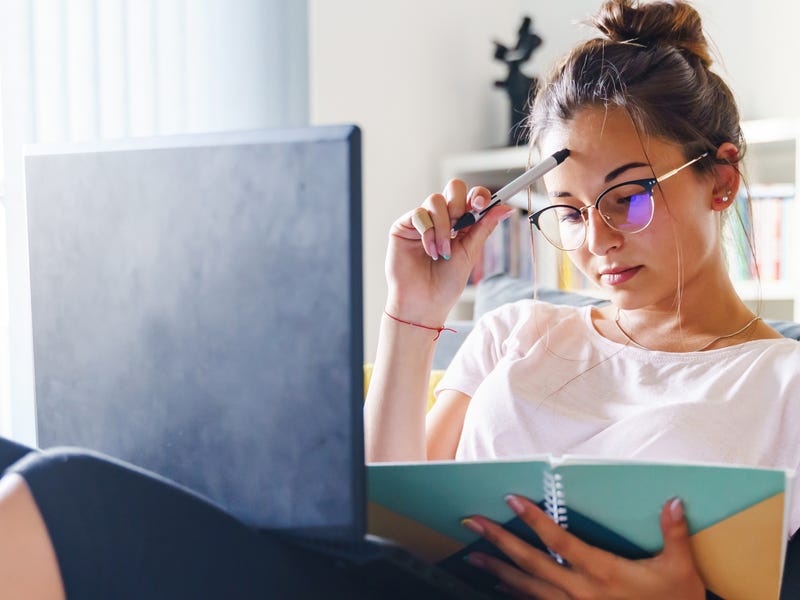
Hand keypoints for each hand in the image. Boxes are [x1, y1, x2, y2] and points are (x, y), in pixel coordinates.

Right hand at [385, 179, 512, 322]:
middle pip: (453, 188)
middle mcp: (442, 218)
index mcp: (461, 224)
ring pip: (435, 200)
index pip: (471, 197)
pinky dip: (427, 232)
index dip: (478, 195)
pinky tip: (429, 250)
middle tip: (459, 227)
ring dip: (443, 227)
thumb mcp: (470, 253)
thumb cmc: (446, 284)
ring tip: (442, 252)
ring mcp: (422, 221)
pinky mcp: (404, 226)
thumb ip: (484, 227)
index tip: (481, 204)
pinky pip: (419, 214)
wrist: (424, 303)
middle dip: (459, 205)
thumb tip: (505, 208)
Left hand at [461, 495, 705, 599]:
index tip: (511, 499)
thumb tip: (674, 502)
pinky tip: (499, 585)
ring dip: (498, 569)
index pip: (559, 540)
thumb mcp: (680, 569)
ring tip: (474, 555)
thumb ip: (674, 533)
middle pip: (531, 562)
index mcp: (602, 571)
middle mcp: (581, 590)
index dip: (533, 518)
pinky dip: (515, 592)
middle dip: (499, 541)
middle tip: (472, 524)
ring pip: (527, 586)